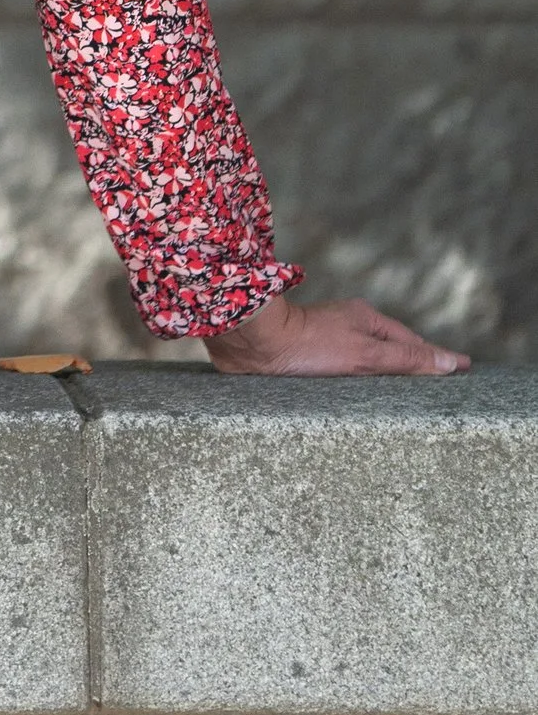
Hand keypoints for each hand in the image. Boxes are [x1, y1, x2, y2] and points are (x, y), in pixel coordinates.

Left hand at [203, 291, 467, 374]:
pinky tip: (357, 395)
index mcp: (366, 320)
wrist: (253, 344)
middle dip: (412, 362)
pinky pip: (342, 371)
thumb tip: (450, 362)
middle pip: (389, 348)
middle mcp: (348, 326)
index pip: (412, 343)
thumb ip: (407, 358)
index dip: (435, 358)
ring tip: (403, 390)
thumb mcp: (367, 354)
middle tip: (438, 379)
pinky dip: (358, 381)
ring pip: (365, 359)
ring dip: (383, 372)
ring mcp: (326, 341)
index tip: (462, 368)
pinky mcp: (306, 357)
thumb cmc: (308, 346)